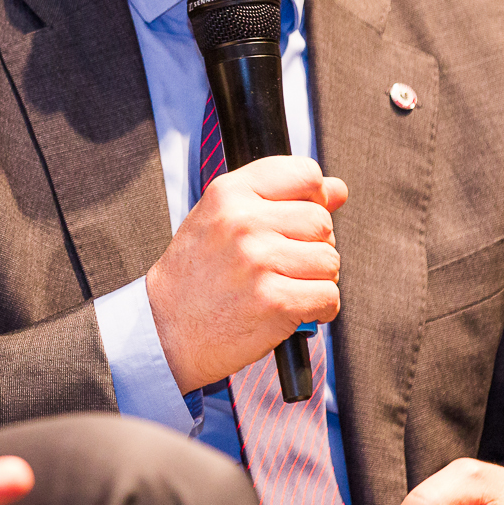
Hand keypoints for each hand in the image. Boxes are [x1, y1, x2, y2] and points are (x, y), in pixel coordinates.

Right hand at [147, 155, 347, 392]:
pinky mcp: (275, 303)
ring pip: (330, 261)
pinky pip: (329, 296)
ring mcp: (260, 262)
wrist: (165, 330)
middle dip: (313, 246)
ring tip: (285, 286)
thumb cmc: (198, 273)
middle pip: (321, 221)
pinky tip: (294, 310)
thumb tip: (338, 188)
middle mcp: (244, 222)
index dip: (314, 196)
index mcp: (230, 193)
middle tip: (283, 264)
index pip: (305, 174)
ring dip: (317, 279)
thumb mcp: (222, 218)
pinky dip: (320, 308)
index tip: (299, 220)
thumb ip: (279, 196)